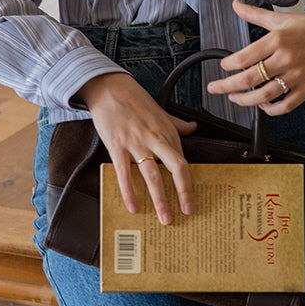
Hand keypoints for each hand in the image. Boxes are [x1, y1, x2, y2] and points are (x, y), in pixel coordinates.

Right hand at [79, 71, 196, 224]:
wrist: (110, 87)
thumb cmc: (135, 100)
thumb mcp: (161, 111)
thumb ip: (177, 124)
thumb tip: (194, 127)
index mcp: (167, 132)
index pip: (183, 161)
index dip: (189, 183)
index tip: (192, 200)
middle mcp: (155, 139)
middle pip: (176, 167)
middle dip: (183, 192)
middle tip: (186, 212)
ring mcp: (136, 143)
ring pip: (152, 174)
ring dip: (160, 199)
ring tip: (164, 218)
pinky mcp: (117, 146)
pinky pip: (124, 172)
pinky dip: (129, 191)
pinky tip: (133, 206)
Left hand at [207, 0, 304, 115]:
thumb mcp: (280, 18)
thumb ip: (254, 14)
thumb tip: (235, 4)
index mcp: (278, 39)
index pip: (245, 57)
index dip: (228, 65)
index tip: (222, 66)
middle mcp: (287, 58)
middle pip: (250, 78)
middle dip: (227, 86)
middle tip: (214, 88)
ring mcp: (298, 76)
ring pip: (265, 95)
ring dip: (245, 100)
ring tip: (234, 98)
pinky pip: (286, 106)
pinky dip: (271, 109)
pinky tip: (262, 105)